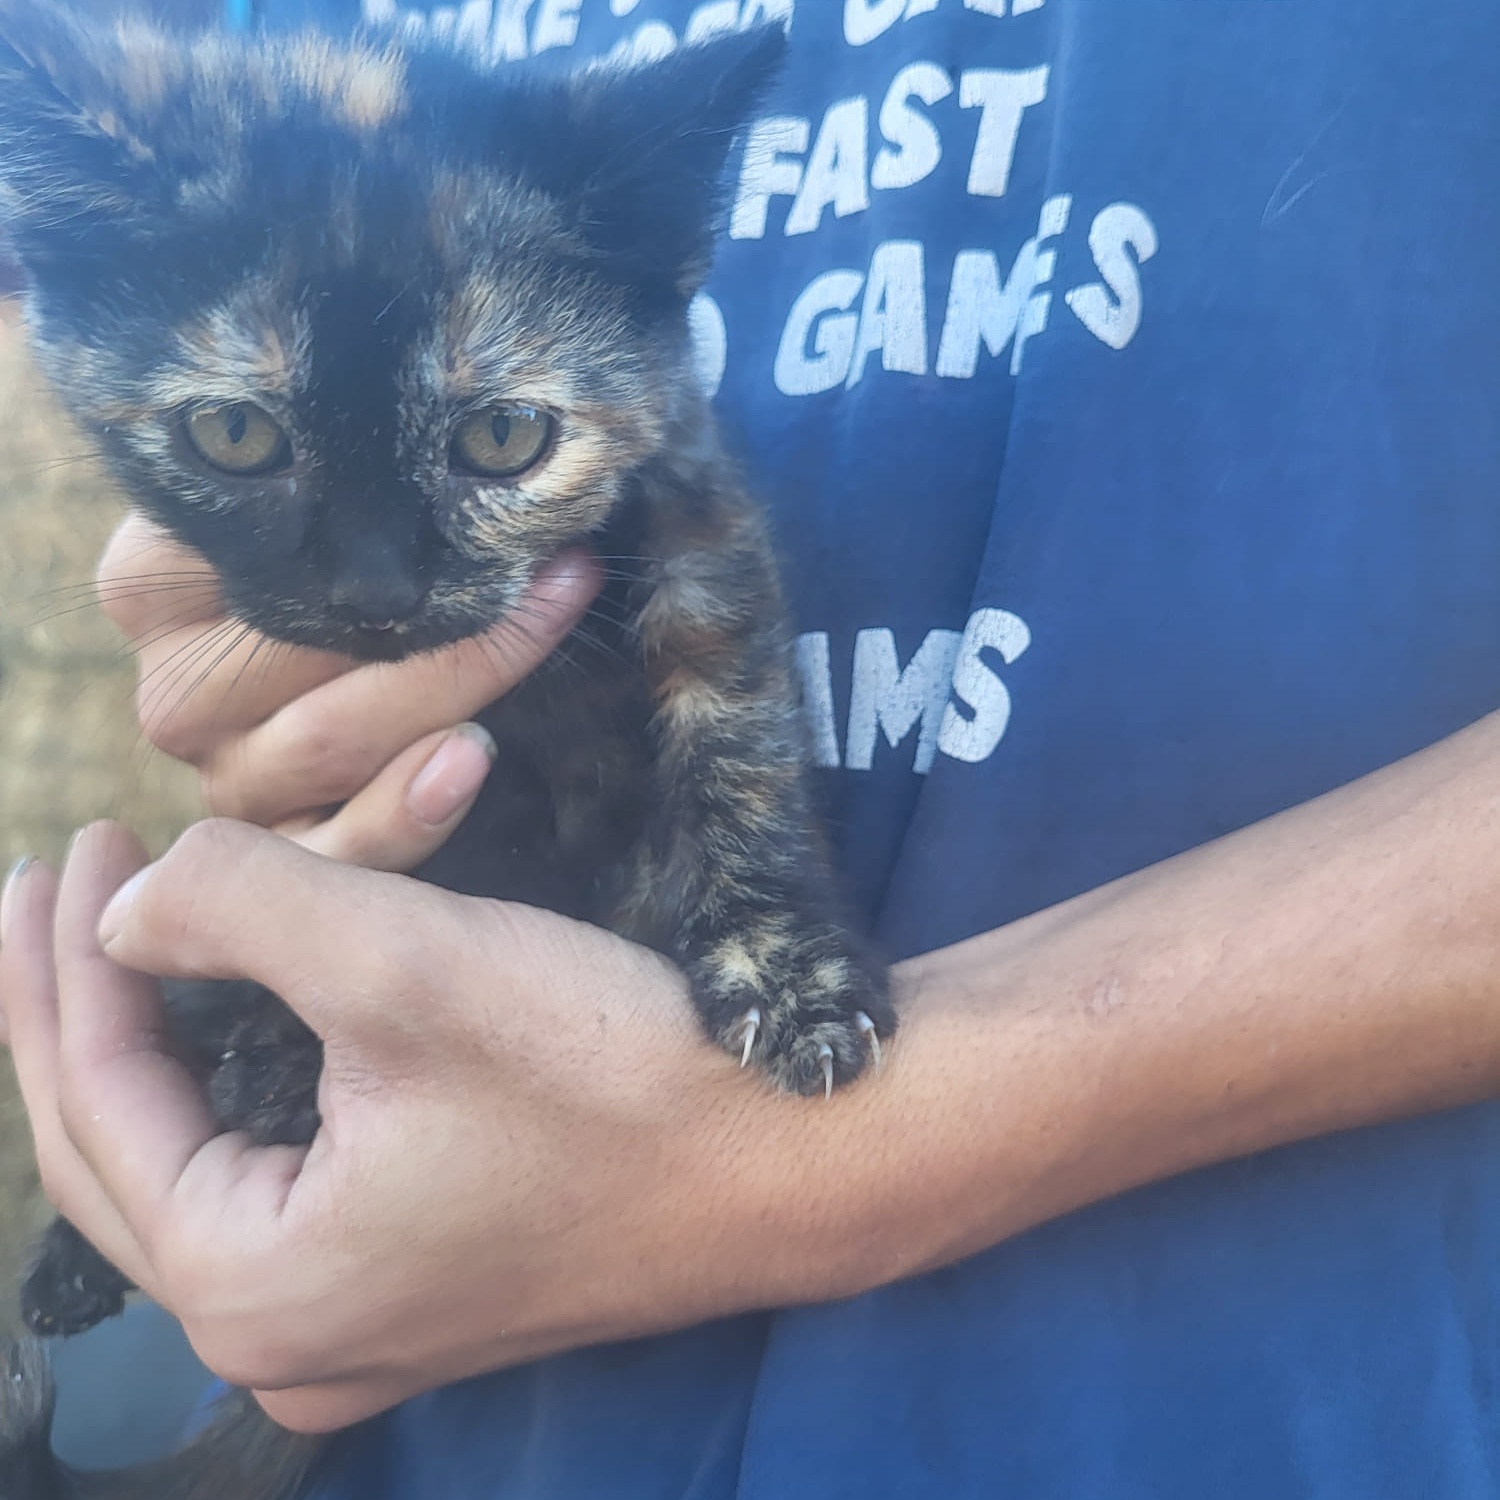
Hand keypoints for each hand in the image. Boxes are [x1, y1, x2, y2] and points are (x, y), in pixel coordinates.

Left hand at [0, 821, 868, 1432]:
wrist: (797, 1156)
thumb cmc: (607, 1070)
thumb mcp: (407, 962)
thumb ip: (232, 907)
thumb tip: (128, 906)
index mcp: (253, 1287)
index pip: (103, 1105)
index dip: (71, 963)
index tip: (75, 844)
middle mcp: (287, 1344)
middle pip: (130, 1158)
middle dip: (83, 1013)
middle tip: (59, 891)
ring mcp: (362, 1333)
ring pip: (204, 1177)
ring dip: (160, 1053)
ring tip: (127, 948)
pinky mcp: (427, 1293)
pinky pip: (281, 1195)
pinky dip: (242, 1098)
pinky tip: (240, 1032)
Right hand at [96, 514, 600, 870]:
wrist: (351, 677)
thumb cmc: (345, 589)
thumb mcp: (314, 526)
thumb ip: (333, 496)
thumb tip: (442, 455)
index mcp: (152, 590)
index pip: (255, 551)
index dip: (369, 518)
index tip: (472, 499)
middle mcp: (176, 694)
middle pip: (307, 649)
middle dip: (441, 606)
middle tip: (549, 565)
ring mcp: (228, 781)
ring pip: (333, 740)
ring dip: (451, 688)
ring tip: (531, 631)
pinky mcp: (284, 854)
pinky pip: (341, 847)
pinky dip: (410, 809)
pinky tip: (467, 760)